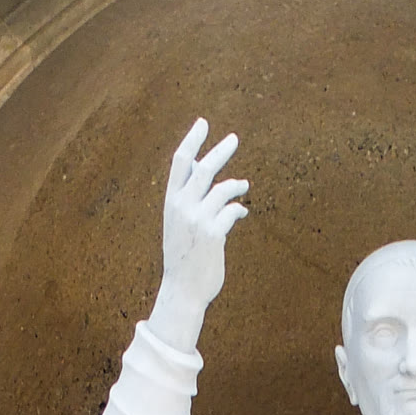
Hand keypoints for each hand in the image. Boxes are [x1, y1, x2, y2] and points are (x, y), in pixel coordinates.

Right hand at [147, 119, 248, 350]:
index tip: (203, 123)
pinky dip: (239, 209)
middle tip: (234, 139)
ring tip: (244, 185)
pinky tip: (242, 213)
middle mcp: (182, 206)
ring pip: (221, 188)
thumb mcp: (179, 226)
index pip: (179, 161)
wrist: (183, 290)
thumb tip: (214, 183)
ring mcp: (197, 219)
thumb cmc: (183, 259)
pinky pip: (232, 211)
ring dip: (236, 184)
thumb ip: (191, 204)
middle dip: (220, 151)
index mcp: (171, 201)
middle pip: (203, 168)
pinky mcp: (214, 234)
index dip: (192, 140)